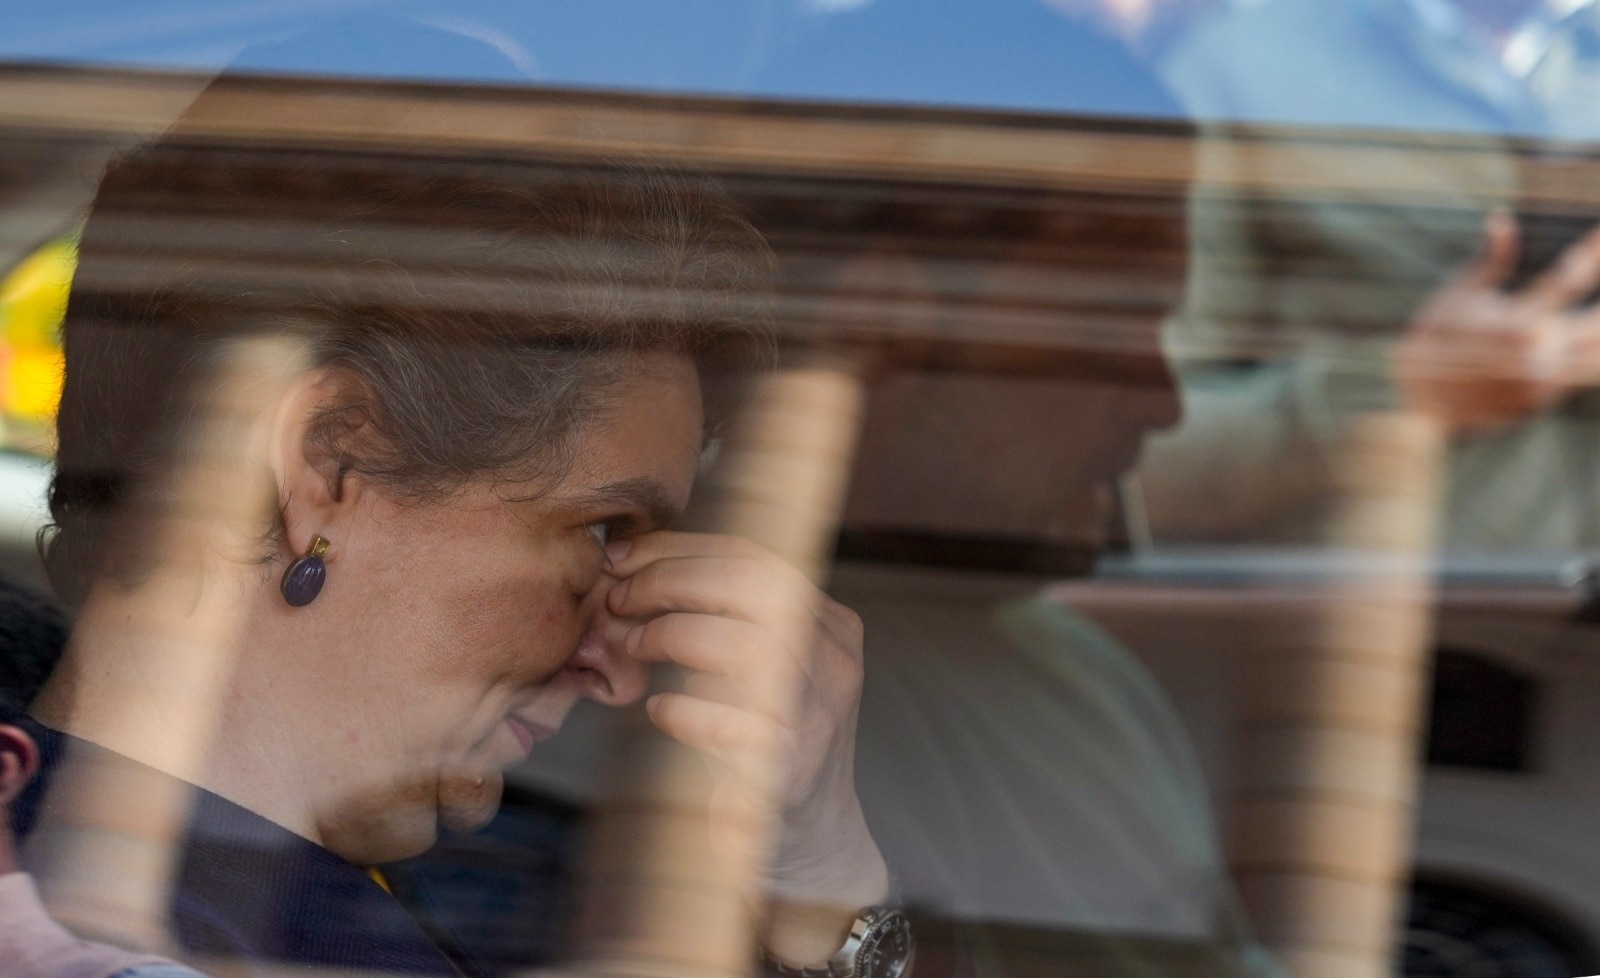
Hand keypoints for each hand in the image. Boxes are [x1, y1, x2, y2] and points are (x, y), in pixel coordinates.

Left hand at [605, 531, 888, 912]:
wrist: (814, 840)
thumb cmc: (766, 740)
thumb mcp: (754, 666)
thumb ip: (714, 616)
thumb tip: (628, 564)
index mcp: (828, 623)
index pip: (755, 557)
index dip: (680, 548)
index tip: (623, 556)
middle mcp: (834, 661)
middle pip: (752, 586)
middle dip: (669, 582)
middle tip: (618, 600)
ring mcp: (820, 714)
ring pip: (745, 644)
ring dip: (671, 636)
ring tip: (633, 649)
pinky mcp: (793, 767)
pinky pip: (732, 723)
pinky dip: (682, 709)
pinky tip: (660, 710)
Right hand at [1395, 211, 1599, 432]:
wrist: (1415, 396)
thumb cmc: (1435, 334)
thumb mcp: (1457, 292)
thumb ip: (1492, 259)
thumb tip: (1501, 218)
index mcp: (1518, 318)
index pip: (1568, 280)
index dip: (1591, 254)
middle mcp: (1535, 353)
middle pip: (1597, 327)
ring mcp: (1539, 382)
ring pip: (1592, 358)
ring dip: (1599, 338)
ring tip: (1598, 325)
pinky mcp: (1537, 403)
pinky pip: (1569, 380)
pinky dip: (1579, 364)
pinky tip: (1584, 351)